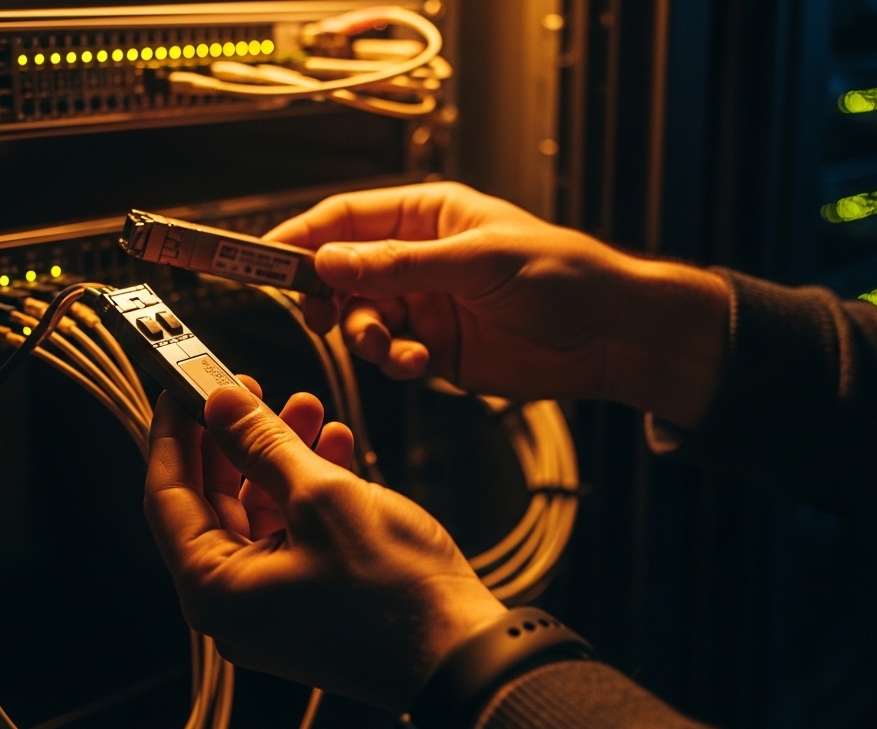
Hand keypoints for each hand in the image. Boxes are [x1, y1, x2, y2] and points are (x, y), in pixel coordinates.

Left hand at [144, 376, 505, 710]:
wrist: (462, 654)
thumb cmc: (393, 591)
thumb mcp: (321, 496)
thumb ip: (262, 444)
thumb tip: (218, 403)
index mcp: (213, 590)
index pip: (166, 496)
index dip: (172, 432)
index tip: (179, 384)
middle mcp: (232, 604)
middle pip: (212, 502)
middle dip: (234, 438)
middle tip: (248, 387)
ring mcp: (270, 606)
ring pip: (257, 512)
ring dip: (278, 456)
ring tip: (308, 405)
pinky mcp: (308, 601)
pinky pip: (291, 533)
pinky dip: (307, 489)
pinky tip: (334, 446)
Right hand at [265, 182, 730, 426]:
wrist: (610, 336)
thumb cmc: (560, 274)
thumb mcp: (475, 261)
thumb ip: (398, 265)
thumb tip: (329, 261)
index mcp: (427, 215)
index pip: (346, 219)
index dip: (302, 238)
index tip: (266, 261)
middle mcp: (418, 258)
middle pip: (342, 273)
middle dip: (329, 298)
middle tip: (323, 317)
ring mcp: (425, 305)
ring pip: (361, 319)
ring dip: (367, 336)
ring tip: (395, 348)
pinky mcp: (437, 350)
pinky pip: (391, 354)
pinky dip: (394, 362)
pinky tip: (420, 364)